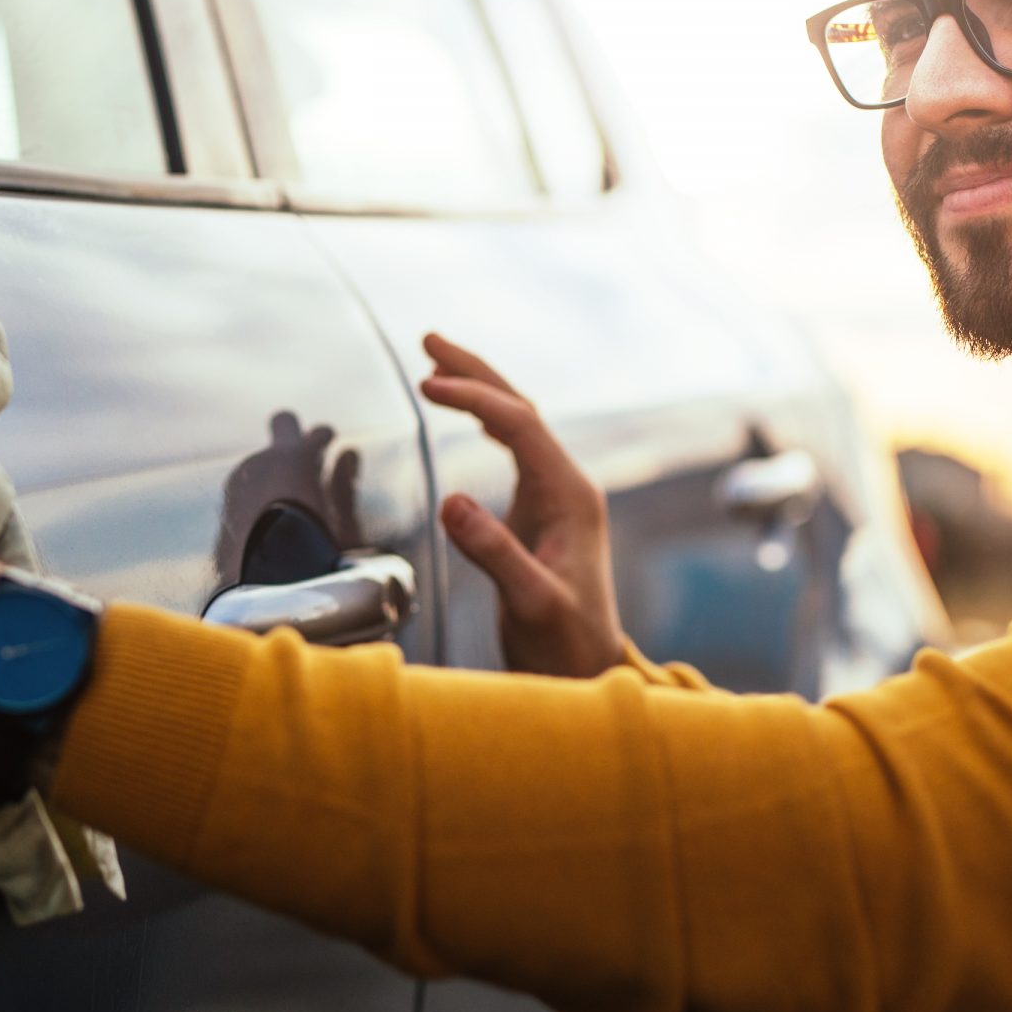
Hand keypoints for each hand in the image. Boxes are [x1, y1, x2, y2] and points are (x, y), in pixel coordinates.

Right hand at [418, 334, 623, 678]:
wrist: (584, 672)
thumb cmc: (563, 643)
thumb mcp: (529, 602)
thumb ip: (494, 553)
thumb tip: (451, 502)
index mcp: (570, 496)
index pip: (519, 424)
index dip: (474, 397)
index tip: (426, 384)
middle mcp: (567, 487)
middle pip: (520, 409)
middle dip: (476, 372)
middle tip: (428, 339)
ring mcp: (555, 498)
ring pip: (516, 424)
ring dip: (478, 389)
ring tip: (436, 363)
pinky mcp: (539, 513)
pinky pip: (512, 448)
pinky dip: (484, 420)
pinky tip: (462, 411)